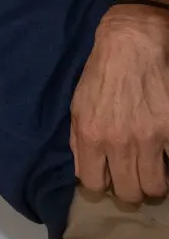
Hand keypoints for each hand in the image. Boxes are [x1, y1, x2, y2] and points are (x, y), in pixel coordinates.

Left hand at [70, 0, 168, 202]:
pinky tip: (164, 153)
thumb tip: (83, 170)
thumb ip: (78, 140)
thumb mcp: (77, 106)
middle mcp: (119, 142)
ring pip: (155, 187)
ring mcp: (150, 138)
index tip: (109, 178)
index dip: (102, 185)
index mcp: (91, 136)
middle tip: (134, 177)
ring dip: (154, 183)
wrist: (131, 45)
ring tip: (152, 170)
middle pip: (129, 193)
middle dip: (131, 190)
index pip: (94, 184)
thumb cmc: (100, 74)